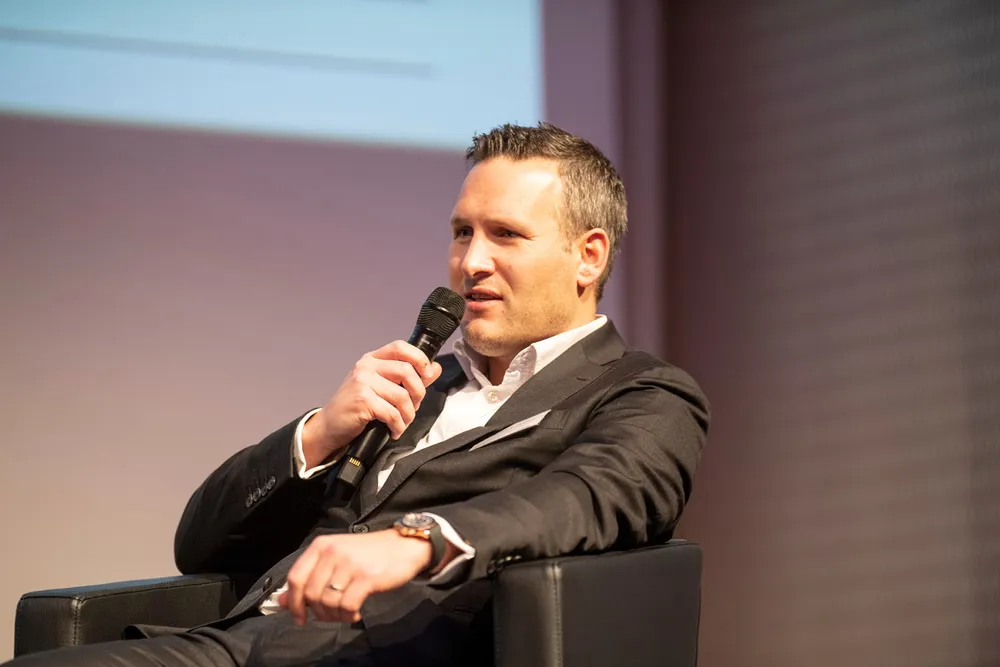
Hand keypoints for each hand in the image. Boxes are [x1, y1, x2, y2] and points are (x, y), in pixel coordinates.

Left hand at [279, 530, 435, 623]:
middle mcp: (332, 552)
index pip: (295, 577)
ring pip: (328, 602)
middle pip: (311, 594)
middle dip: (318, 612)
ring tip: (345, 613)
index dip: (293, 602)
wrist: (403, 546)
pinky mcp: (366, 578)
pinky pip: (347, 605)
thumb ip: (310, 578)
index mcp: (321, 546)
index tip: (299, 617)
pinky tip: (356, 613)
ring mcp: (349, 564)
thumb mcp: (336, 560)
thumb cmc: (368, 554)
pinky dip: (349, 615)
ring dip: (335, 615)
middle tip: (330, 616)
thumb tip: (283, 602)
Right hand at [302, 341, 442, 466]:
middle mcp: (366, 366)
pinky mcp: (362, 400)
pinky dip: (398, 425)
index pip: (400, 347)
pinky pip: (392, 413)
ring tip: (403, 422)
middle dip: (418, 393)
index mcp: (372, 359)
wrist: (329, 426)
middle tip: (413, 407)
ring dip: (408, 414)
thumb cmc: (356, 407)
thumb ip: (409, 378)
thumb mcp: (382, 388)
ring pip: (402, 395)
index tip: (427, 375)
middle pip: (407, 371)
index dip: (419, 358)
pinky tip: (394, 430)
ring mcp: (362, 382)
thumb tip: (435, 368)